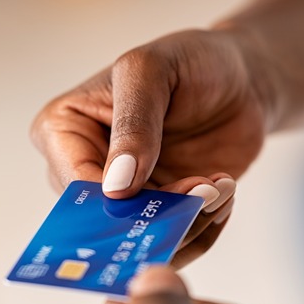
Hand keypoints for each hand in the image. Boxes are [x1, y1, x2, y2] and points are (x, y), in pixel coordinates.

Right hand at [31, 29, 268, 266]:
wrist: (239, 80)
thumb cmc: (188, 61)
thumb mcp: (151, 72)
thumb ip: (133, 123)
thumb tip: (116, 186)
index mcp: (64, 132)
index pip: (76, 185)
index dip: (117, 203)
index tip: (166, 197)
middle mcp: (86, 171)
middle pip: (108, 222)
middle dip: (159, 216)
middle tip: (205, 191)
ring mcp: (126, 197)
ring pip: (145, 239)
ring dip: (191, 222)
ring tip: (220, 185)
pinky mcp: (162, 212)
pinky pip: (178, 242)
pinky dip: (206, 226)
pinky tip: (224, 192)